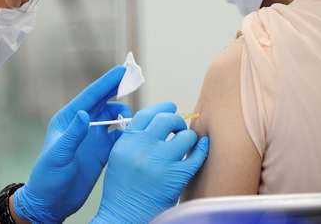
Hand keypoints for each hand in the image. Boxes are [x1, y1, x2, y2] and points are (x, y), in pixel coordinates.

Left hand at [13, 66, 131, 223]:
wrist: (51, 202)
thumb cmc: (48, 177)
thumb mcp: (58, 155)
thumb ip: (73, 134)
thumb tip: (85, 113)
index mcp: (69, 119)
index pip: (90, 96)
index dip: (107, 82)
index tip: (122, 70)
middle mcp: (82, 125)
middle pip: (104, 103)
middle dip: (119, 91)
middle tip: (136, 80)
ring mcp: (93, 138)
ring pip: (113, 119)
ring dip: (125, 116)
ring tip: (136, 120)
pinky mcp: (101, 152)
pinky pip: (118, 137)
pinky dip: (128, 134)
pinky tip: (137, 134)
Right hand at [92, 102, 208, 223]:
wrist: (123, 217)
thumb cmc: (121, 190)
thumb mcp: (118, 158)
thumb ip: (133, 139)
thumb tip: (154, 122)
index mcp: (126, 143)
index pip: (145, 114)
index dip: (161, 108)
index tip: (170, 107)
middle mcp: (142, 148)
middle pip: (166, 119)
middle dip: (176, 120)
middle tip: (179, 126)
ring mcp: (159, 162)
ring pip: (184, 135)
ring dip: (188, 137)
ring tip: (186, 143)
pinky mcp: (175, 177)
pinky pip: (196, 155)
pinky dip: (202, 149)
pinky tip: (202, 147)